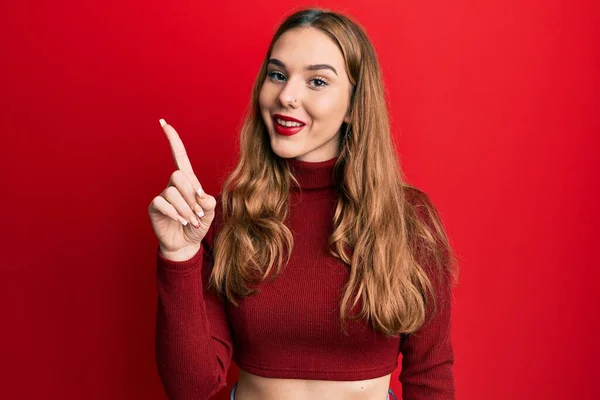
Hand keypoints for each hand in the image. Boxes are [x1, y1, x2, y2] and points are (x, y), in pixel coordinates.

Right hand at [148, 118, 216, 259]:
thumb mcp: (210, 211)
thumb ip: (208, 201)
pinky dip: (175, 213)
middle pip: (178, 176)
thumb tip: (199, 195)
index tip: (164, 123)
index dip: (173, 140)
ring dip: (186, 208)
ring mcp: (163, 196)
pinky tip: (181, 221)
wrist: (187, 244)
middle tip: (199, 213)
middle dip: (191, 195)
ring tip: (192, 220)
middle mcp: (173, 185)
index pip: (180, 156)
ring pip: (172, 192)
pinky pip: (162, 203)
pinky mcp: (155, 207)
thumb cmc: (199, 224)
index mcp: (188, 181)